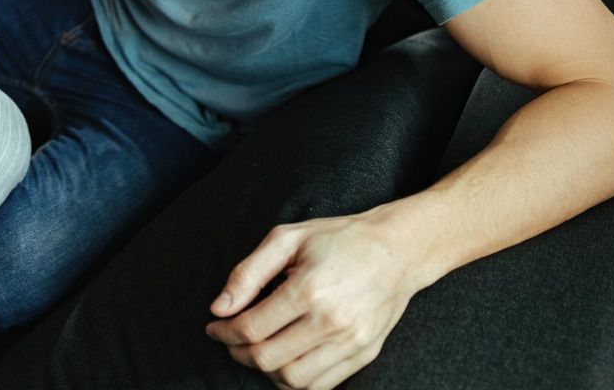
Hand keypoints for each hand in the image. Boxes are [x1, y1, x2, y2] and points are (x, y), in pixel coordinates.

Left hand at [205, 213, 425, 389]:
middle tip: (230, 339)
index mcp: (308, 289)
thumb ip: (248, 272)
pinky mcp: (365, 354)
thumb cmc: (339, 238)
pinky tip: (285, 360)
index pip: (251, 328)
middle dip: (238, 353)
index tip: (214, 326)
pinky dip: (296, 381)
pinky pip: (321, 386)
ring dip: (266, 371)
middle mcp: (331, 322)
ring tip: (257, 351)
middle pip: (268, 359)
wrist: (398, 250)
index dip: (223, 332)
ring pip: (293, 380)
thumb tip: (220, 307)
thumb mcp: (287, 238)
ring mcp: (351, 343)